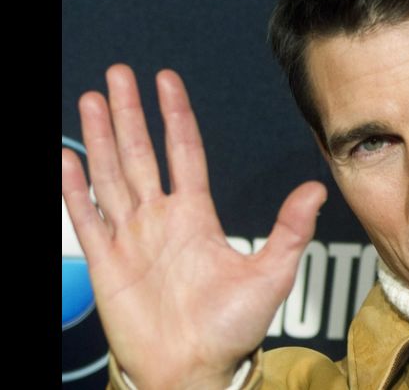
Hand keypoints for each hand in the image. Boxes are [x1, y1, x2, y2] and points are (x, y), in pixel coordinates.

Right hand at [61, 64, 326, 389]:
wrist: (193, 370)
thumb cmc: (233, 327)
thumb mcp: (271, 274)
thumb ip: (290, 230)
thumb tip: (316, 189)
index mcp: (196, 216)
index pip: (184, 151)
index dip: (175, 115)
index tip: (166, 80)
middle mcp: (161, 219)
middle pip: (141, 153)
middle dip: (129, 113)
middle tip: (118, 74)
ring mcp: (131, 237)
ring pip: (111, 175)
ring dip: (101, 137)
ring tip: (92, 99)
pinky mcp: (106, 262)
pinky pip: (86, 218)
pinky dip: (74, 188)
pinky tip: (68, 157)